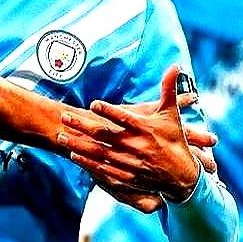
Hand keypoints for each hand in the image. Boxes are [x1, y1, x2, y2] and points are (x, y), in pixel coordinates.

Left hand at [59, 64, 204, 208]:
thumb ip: (169, 90)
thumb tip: (175, 66)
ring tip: (61, 136)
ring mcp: (128, 162)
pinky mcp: (125, 176)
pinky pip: (102, 169)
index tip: (93, 103)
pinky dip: (87, 162)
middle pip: (104, 134)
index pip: (124, 118)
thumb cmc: (175, 140)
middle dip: (83, 126)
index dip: (109, 111)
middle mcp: (135, 145)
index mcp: (145, 129)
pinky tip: (73, 155)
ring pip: (99, 152)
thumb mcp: (172, 114)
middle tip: (65, 117)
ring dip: (79, 144)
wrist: (181, 176)